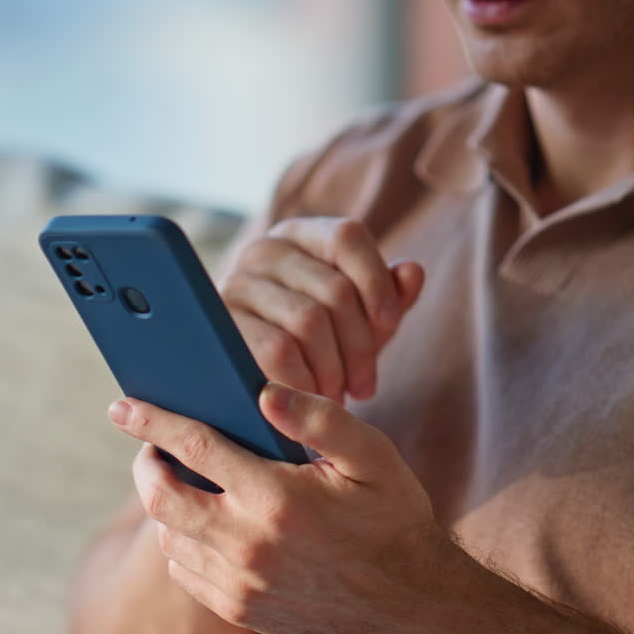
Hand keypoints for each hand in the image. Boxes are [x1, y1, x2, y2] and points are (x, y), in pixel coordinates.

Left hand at [108, 382, 437, 633]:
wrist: (412, 609)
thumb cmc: (392, 521)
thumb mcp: (372, 457)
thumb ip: (319, 418)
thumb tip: (262, 391)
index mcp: (278, 498)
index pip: (194, 447)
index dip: (152, 421)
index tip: (122, 405)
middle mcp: (250, 544)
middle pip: (162, 497)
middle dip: (145, 464)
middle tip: (152, 448)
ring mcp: (241, 584)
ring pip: (169, 536)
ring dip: (166, 504)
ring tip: (184, 481)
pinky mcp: (240, 610)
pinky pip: (185, 571)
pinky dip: (182, 542)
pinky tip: (206, 524)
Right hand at [221, 217, 423, 403]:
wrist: (261, 386)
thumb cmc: (319, 346)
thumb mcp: (361, 320)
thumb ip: (390, 296)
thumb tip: (412, 272)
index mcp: (302, 235)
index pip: (347, 236)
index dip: (376, 279)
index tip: (390, 324)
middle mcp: (263, 250)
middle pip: (334, 289)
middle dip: (360, 347)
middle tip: (365, 387)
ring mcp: (236, 284)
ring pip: (308, 321)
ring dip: (333, 369)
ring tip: (340, 395)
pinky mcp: (222, 326)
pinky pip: (278, 351)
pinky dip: (304, 380)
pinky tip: (312, 397)